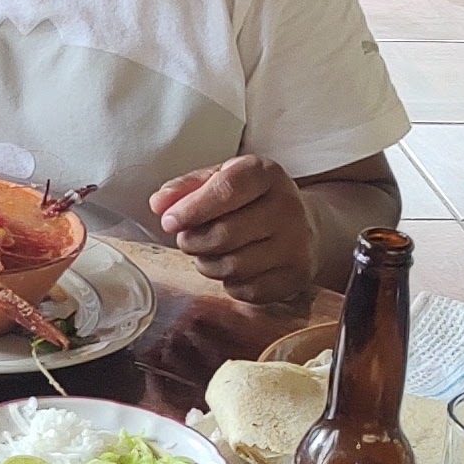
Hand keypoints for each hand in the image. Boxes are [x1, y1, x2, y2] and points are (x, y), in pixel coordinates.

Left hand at [149, 156, 315, 310]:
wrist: (304, 225)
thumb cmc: (251, 200)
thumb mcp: (221, 180)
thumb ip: (186, 188)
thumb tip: (159, 204)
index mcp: (267, 173)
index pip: (225, 190)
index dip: (191, 209)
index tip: (169, 222)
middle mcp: (288, 206)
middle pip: (225, 234)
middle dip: (193, 242)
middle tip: (187, 240)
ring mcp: (297, 244)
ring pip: (233, 266)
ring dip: (207, 264)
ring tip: (207, 254)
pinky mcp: (297, 276)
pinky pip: (247, 290)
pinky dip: (229, 283)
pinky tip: (233, 268)